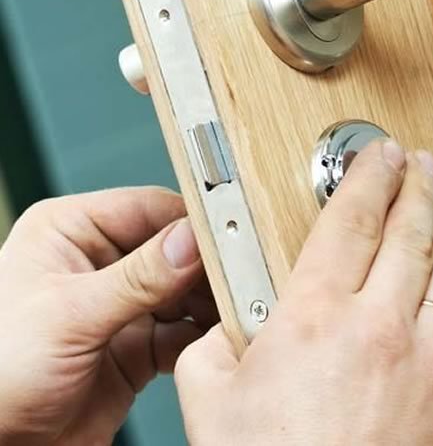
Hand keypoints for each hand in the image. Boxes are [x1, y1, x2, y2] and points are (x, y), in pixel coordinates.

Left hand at [0, 187, 216, 444]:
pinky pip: (182, 331)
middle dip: (205, 266)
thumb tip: (191, 241)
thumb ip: (138, 278)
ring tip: (237, 306)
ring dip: (209, 301)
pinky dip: (202, 336)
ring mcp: (119, 304)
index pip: (148, 208)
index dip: (190, 221)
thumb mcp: (68, 316)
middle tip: (241, 275)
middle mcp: (98, 263)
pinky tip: (217, 337)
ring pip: (183, 290)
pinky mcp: (134, 345)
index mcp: (70, 232)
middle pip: (172, 249)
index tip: (229, 235)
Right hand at [176, 140, 432, 444]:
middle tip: (420, 164)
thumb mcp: (213, 401)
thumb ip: (214, 345)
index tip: (378, 154)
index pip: (352, 219)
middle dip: (417, 187)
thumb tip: (223, 329)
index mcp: (317, 317)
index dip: (368, 176)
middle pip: (409, 232)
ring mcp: (427, 362)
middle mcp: (380, 329)